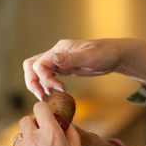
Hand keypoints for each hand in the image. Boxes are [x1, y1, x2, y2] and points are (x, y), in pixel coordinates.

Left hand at [8, 101, 84, 145]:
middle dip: (34, 125)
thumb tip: (66, 123)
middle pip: (25, 120)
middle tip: (42, 137)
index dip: (43, 110)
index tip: (47, 117)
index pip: (39, 107)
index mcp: (51, 134)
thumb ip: (70, 133)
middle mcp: (34, 140)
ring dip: (28, 142)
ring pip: (20, 138)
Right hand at [23, 38, 145, 99]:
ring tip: (48, 95)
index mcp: (60, 49)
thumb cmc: (105, 54)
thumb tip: (53, 59)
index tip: (59, 88)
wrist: (114, 56)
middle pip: (32, 66)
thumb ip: (71, 58)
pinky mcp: (63, 69)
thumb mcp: (90, 57)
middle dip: (33, 82)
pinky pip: (47, 76)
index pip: (39, 63)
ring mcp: (58, 61)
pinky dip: (46, 85)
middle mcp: (56, 54)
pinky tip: (54, 92)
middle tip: (42, 96)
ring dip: (38, 84)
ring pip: (37, 71)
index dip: (44, 78)